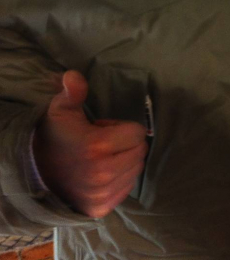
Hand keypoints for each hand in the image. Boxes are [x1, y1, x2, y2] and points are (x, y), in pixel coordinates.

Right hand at [33, 70, 147, 217]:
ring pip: (136, 168)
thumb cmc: (56, 137)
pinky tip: (103, 174)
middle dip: (126, 144)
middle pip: (140, 150)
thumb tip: (73, 75)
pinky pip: (128, 187)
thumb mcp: (62, 110)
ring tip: (102, 158)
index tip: (103, 131)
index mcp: (97, 146)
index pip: (137, 132)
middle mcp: (103, 173)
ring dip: (125, 160)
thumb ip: (74, 91)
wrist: (36, 173)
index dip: (122, 128)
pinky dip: (121, 178)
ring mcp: (103, 193)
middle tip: (104, 145)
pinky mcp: (102, 207)